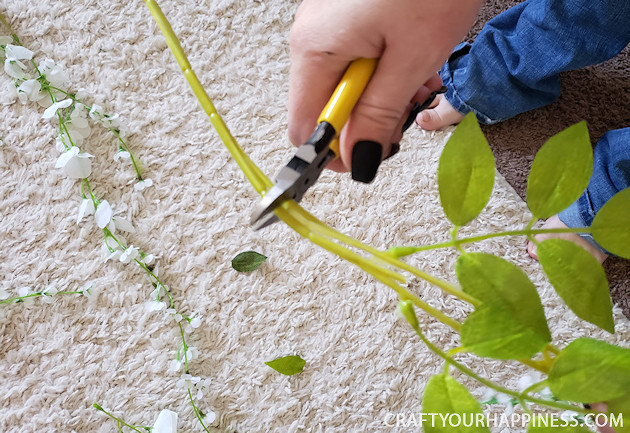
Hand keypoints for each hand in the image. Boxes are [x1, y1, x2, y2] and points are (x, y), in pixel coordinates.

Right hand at [288, 0, 481, 180]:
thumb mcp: (409, 60)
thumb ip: (379, 116)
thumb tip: (359, 161)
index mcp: (315, 50)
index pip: (304, 127)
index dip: (334, 152)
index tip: (370, 157)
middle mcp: (312, 38)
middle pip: (327, 107)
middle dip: (369, 119)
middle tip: (409, 107)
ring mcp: (329, 24)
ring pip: (348, 85)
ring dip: (384, 94)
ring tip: (419, 75)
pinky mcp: (348, 16)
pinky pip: (358, 59)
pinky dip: (387, 69)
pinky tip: (413, 56)